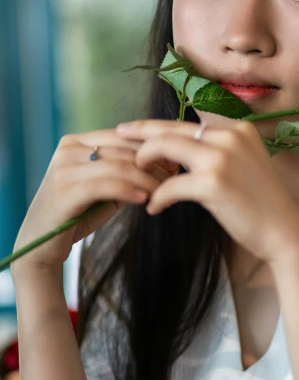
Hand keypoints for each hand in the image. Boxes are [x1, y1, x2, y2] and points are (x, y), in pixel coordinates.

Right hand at [11, 128, 173, 275]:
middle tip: (175, 179)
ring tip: (163, 192)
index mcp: (77, 142)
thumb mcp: (105, 187)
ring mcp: (64, 168)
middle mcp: (68, 149)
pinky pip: (105, 185)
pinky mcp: (64, 191)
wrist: (42, 242)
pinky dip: (129, 191)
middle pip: (123, 150)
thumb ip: (128, 173)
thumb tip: (169, 164)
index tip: (175, 162)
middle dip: (153, 164)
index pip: (122, 137)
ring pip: (118, 166)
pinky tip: (145, 199)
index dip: (152, 147)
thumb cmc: (78, 213)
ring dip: (146, 180)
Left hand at [116, 119, 298, 265]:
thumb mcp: (246, 166)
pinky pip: (170, 185)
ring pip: (165, 148)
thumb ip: (220, 153)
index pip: (188, 123)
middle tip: (117, 136)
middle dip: (140, 132)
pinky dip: (158, 197)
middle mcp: (229, 136)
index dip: (159, 127)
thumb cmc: (265, 206)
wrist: (286, 232)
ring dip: (144, 162)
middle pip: (171, 128)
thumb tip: (185, 154)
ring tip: (135, 177)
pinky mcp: (212, 183)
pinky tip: (154, 208)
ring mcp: (221, 157)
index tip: (136, 130)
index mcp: (237, 129)